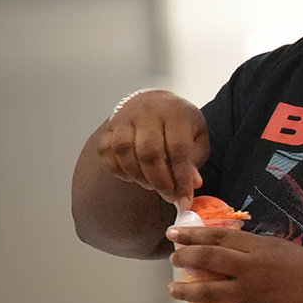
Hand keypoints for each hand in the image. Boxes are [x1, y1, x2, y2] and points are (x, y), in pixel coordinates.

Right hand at [91, 90, 208, 206]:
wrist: (155, 102)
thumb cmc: (180, 124)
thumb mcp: (197, 137)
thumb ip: (195, 160)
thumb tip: (193, 184)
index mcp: (175, 113)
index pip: (178, 148)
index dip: (182, 177)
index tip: (185, 200)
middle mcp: (147, 112)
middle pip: (149, 152)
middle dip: (160, 181)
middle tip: (169, 197)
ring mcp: (125, 118)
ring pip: (124, 151)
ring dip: (138, 176)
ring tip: (151, 186)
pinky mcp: (109, 127)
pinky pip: (105, 152)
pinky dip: (117, 170)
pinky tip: (132, 177)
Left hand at [167, 226, 302, 302]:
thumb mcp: (282, 248)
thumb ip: (255, 248)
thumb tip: (227, 247)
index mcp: (259, 247)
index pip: (218, 236)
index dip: (192, 234)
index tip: (173, 233)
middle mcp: (252, 268)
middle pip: (208, 259)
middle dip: (185, 257)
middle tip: (172, 258)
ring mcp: (252, 294)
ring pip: (209, 291)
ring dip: (187, 291)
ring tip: (173, 289)